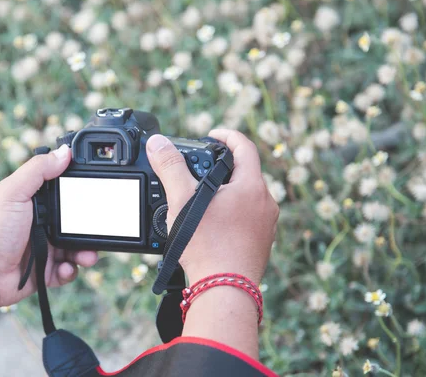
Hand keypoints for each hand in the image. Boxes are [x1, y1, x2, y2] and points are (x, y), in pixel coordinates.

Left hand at [0, 145, 97, 309]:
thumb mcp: (13, 192)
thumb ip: (38, 170)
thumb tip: (65, 152)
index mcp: (34, 201)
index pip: (64, 191)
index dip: (79, 190)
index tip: (93, 190)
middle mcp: (41, 223)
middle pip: (76, 221)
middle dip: (88, 226)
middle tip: (95, 229)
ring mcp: (45, 247)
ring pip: (76, 247)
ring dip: (85, 252)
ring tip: (87, 256)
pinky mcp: (46, 269)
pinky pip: (68, 269)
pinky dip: (71, 270)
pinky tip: (64, 268)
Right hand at [146, 130, 278, 283]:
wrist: (225, 290)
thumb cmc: (208, 246)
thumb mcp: (183, 200)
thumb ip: (170, 167)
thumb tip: (158, 142)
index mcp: (252, 186)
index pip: (244, 147)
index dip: (226, 136)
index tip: (211, 136)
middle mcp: (265, 203)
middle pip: (245, 173)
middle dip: (222, 167)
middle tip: (200, 169)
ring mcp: (266, 225)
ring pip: (246, 197)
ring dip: (227, 191)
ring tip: (202, 199)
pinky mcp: (261, 243)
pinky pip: (247, 218)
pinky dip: (231, 213)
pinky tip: (212, 225)